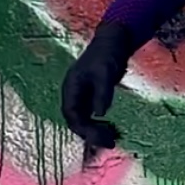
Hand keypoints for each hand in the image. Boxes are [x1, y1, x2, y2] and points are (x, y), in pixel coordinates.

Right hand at [60, 21, 134, 149]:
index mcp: (71, 87)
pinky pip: (90, 117)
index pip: (71, 114)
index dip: (83, 128)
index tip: (100, 136)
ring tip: (111, 141)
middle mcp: (73, 94)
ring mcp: (81, 96)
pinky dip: (99, 126)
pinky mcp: (91, 97)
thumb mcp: (105, 72)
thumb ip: (102, 92)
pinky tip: (111, 131)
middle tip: (109, 143)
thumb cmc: (107, 54)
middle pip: (75, 120)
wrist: (113, 41)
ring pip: (82, 121)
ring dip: (94, 132)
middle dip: (90, 134)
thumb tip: (99, 114)